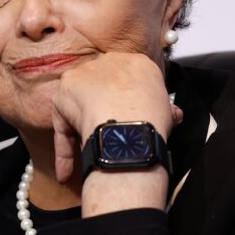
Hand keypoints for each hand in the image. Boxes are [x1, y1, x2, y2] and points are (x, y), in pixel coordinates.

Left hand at [51, 52, 181, 182]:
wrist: (128, 127)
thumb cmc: (151, 119)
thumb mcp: (167, 110)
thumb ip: (164, 107)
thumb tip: (172, 114)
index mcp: (136, 63)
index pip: (128, 78)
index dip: (127, 98)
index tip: (128, 114)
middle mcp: (107, 62)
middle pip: (101, 85)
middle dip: (102, 106)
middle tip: (109, 131)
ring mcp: (81, 76)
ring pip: (78, 101)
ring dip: (81, 124)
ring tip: (89, 148)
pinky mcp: (63, 94)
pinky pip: (62, 124)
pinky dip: (64, 150)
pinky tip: (66, 172)